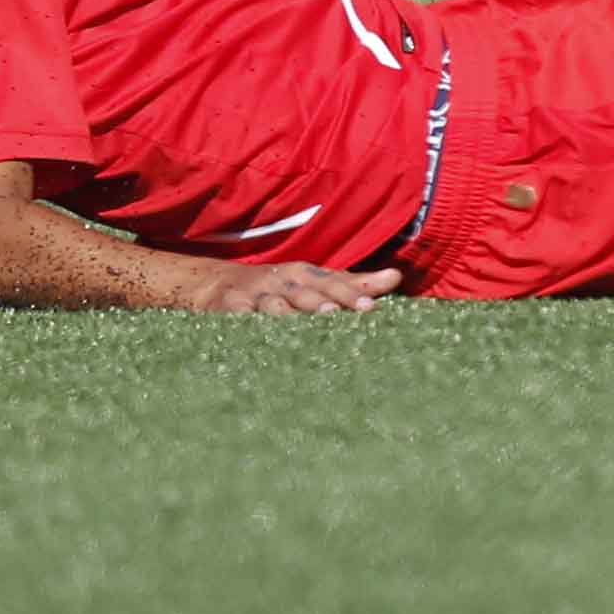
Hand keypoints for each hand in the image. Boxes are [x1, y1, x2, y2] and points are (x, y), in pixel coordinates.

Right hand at [200, 262, 400, 313]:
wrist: (217, 283)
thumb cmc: (279, 286)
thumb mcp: (314, 281)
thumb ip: (353, 282)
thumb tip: (396, 277)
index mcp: (304, 273)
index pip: (331, 283)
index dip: (351, 294)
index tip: (372, 307)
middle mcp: (281, 281)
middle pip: (305, 293)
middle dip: (323, 303)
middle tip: (339, 315)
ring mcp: (253, 296)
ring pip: (272, 306)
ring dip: (288, 315)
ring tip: (304, 329)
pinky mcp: (226, 310)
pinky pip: (238, 321)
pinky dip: (249, 328)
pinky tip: (261, 340)